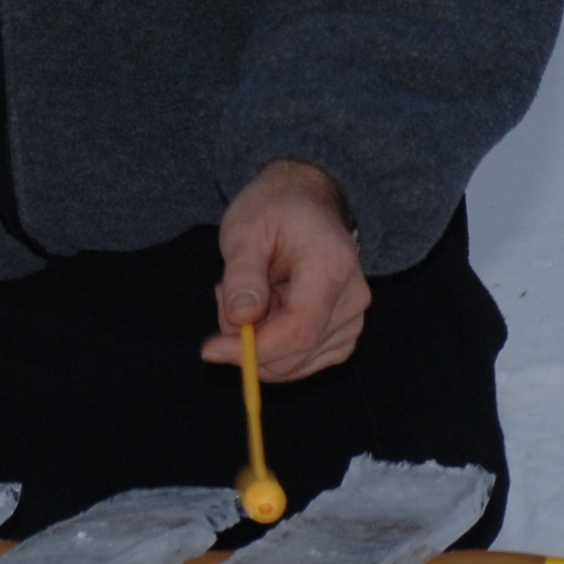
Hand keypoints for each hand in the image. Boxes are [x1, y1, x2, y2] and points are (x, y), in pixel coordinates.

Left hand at [202, 160, 368, 383]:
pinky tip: (265, 310)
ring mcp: (352, 318)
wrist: (305, 201)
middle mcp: (352, 298)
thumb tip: (240, 320)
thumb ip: (242, 274)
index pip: (298, 330)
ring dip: (260, 342)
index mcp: (331, 267)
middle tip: (224, 298)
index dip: (254, 349)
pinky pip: (304, 360)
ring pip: (297, 362)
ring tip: (248, 293)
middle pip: (297, 353)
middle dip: (249, 343)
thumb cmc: (273, 210)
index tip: (211, 349)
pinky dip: (275, 346)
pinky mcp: (345, 333)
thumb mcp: (244, 229)